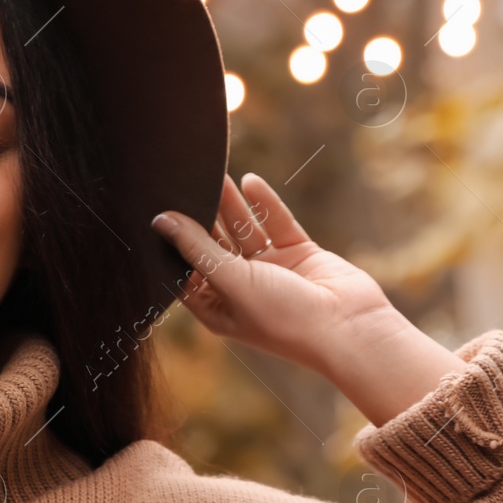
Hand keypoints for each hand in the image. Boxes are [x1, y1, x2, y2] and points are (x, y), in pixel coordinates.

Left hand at [149, 171, 395, 376]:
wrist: (350, 328)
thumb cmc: (284, 319)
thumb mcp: (232, 282)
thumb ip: (198, 249)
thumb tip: (161, 221)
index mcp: (217, 308)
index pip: (184, 272)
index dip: (170, 246)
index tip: (153, 213)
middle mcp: (241, 289)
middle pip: (213, 246)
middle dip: (200, 218)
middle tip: (183, 184)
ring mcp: (271, 271)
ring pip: (244, 231)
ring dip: (229, 205)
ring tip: (213, 174)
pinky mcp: (298, 254)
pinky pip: (276, 224)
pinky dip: (265, 204)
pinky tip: (250, 181)